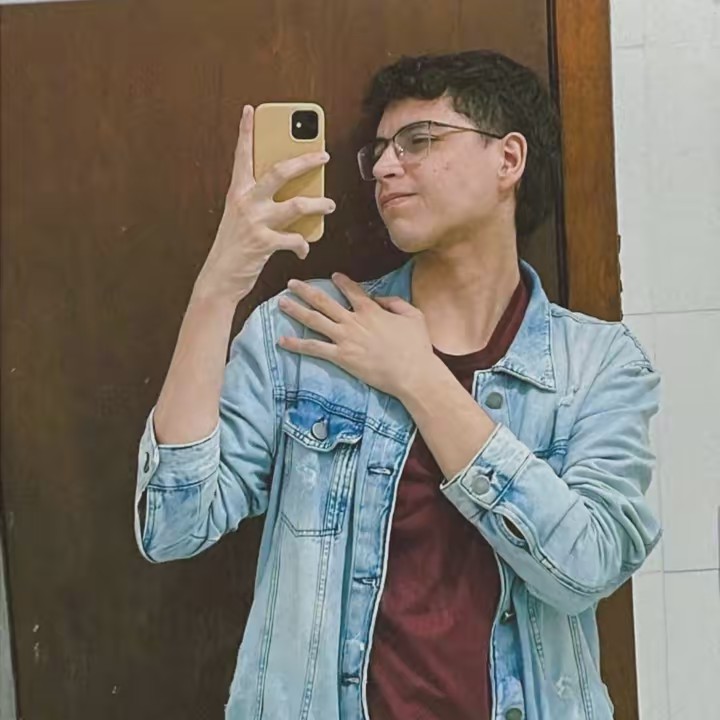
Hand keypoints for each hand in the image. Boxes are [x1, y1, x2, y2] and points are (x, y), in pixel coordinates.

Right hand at [193, 105, 335, 305]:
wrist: (219, 278)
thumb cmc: (233, 247)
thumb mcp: (240, 217)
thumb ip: (259, 201)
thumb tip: (290, 192)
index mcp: (237, 192)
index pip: (242, 155)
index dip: (246, 131)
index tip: (250, 110)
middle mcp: (245, 202)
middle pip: (280, 171)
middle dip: (306, 161)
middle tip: (323, 156)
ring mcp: (254, 221)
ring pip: (296, 205)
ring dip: (318, 205)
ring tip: (329, 205)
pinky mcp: (263, 243)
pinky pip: (294, 239)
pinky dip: (303, 244)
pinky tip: (304, 248)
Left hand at [277, 272, 438, 398]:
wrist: (412, 372)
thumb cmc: (417, 346)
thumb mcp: (413, 315)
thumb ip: (395, 302)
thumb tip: (380, 299)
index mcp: (371, 310)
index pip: (352, 290)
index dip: (342, 282)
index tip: (333, 276)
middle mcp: (354, 320)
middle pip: (324, 301)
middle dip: (305, 290)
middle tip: (291, 284)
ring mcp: (345, 338)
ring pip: (314, 320)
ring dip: (296, 310)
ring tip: (281, 302)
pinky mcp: (341, 357)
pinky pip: (314, 348)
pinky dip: (296, 344)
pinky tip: (281, 340)